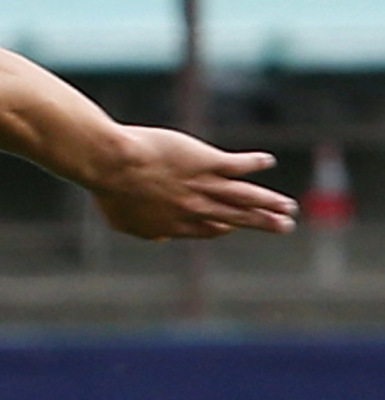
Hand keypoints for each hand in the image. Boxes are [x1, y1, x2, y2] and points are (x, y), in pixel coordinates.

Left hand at [86, 127, 297, 240]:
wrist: (113, 166)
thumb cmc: (110, 193)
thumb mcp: (124, 222)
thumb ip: (146, 231)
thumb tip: (159, 237)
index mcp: (175, 224)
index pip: (209, 229)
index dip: (225, 227)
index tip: (235, 226)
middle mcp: (195, 208)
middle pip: (237, 217)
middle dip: (262, 222)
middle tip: (284, 226)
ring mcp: (202, 185)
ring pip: (244, 197)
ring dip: (269, 202)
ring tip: (288, 207)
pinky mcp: (206, 162)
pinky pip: (237, 165)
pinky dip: (254, 164)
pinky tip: (267, 162)